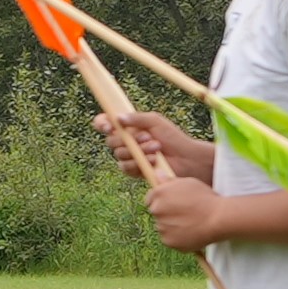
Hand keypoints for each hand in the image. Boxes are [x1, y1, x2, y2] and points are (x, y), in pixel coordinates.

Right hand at [93, 109, 211, 183]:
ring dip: (138, 151)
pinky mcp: (133, 170)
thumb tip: (117, 118)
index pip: (105, 123)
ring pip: (119, 154)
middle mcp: (125, 140)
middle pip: (110, 141)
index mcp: (128, 126)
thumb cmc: (172, 137)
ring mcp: (128, 156)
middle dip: (128, 140)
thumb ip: (136, 118)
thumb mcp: (155, 121)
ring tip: (156, 148)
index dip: (101, 123)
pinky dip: (138, 163)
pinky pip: (125, 167)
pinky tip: (153, 160)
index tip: (108, 126)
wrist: (185, 158)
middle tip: (148, 137)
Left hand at [143, 169, 226, 250]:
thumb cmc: (206, 198)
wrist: (219, 218)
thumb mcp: (188, 183)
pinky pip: (169, 239)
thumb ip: (169, 180)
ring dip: (171, 226)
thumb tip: (157, 174)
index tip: (170, 203)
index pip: (149, 199)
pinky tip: (190, 232)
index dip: (161, 201)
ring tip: (190, 222)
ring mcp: (161, 227)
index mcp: (158, 194)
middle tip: (184, 213)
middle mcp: (156, 210)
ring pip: (163, 227)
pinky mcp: (168, 241)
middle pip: (156, 213)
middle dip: (166, 213)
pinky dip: (177, 237)